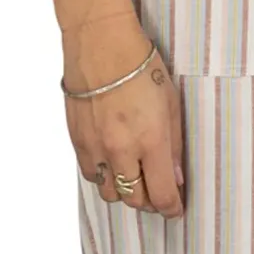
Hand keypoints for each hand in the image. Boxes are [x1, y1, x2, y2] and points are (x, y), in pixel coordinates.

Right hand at [61, 11, 184, 216]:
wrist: (100, 44)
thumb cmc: (141, 67)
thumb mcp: (171, 104)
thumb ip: (174, 146)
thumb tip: (175, 179)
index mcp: (151, 141)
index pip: (162, 195)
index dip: (172, 208)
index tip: (175, 209)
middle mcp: (121, 150)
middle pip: (135, 200)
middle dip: (149, 201)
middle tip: (157, 192)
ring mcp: (96, 147)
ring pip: (109, 193)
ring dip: (124, 191)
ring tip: (134, 177)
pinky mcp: (77, 140)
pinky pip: (90, 174)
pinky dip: (104, 176)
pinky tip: (113, 162)